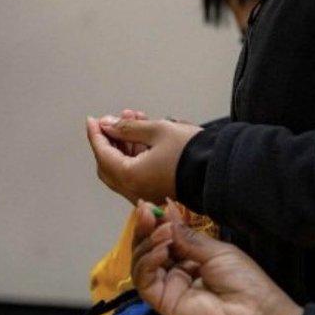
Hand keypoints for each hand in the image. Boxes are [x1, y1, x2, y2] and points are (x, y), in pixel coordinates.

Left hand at [86, 115, 201, 204]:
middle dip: (111, 140)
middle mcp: (135, 190)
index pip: (102, 154)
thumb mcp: (156, 130)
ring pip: (124, 168)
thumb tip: (108, 126)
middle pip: (109, 165)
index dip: (96, 134)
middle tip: (116, 120)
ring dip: (125, 145)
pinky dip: (135, 156)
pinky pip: (137, 174)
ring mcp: (146, 194)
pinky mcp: (157, 192)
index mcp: (130, 177)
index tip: (93, 120)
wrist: (220, 170)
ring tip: (135, 120)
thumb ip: (127, 128)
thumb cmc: (191, 152)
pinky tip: (144, 136)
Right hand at [131, 200, 300, 314]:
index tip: (149, 204)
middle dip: (146, 229)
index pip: (164, 240)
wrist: (254, 313)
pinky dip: (148, 262)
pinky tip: (162, 250)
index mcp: (191, 260)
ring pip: (142, 264)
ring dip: (148, 243)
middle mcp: (177, 274)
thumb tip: (167, 209)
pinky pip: (144, 281)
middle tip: (146, 211)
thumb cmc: (242, 280)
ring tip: (163, 232)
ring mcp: (168, 289)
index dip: (155, 223)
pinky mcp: (162, 303)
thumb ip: (186, 235)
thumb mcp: (215, 251)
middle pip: (148, 250)